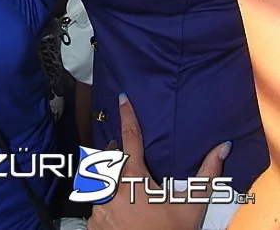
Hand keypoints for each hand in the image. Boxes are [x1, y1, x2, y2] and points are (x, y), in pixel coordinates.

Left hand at [87, 94, 230, 229]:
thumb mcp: (191, 206)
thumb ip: (207, 174)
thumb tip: (223, 147)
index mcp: (134, 177)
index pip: (130, 137)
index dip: (127, 115)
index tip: (122, 98)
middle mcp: (112, 187)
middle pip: (108, 159)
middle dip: (115, 157)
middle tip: (128, 168)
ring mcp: (99, 205)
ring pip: (101, 184)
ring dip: (110, 186)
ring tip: (127, 201)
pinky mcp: (92, 222)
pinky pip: (95, 206)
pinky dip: (105, 208)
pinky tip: (120, 217)